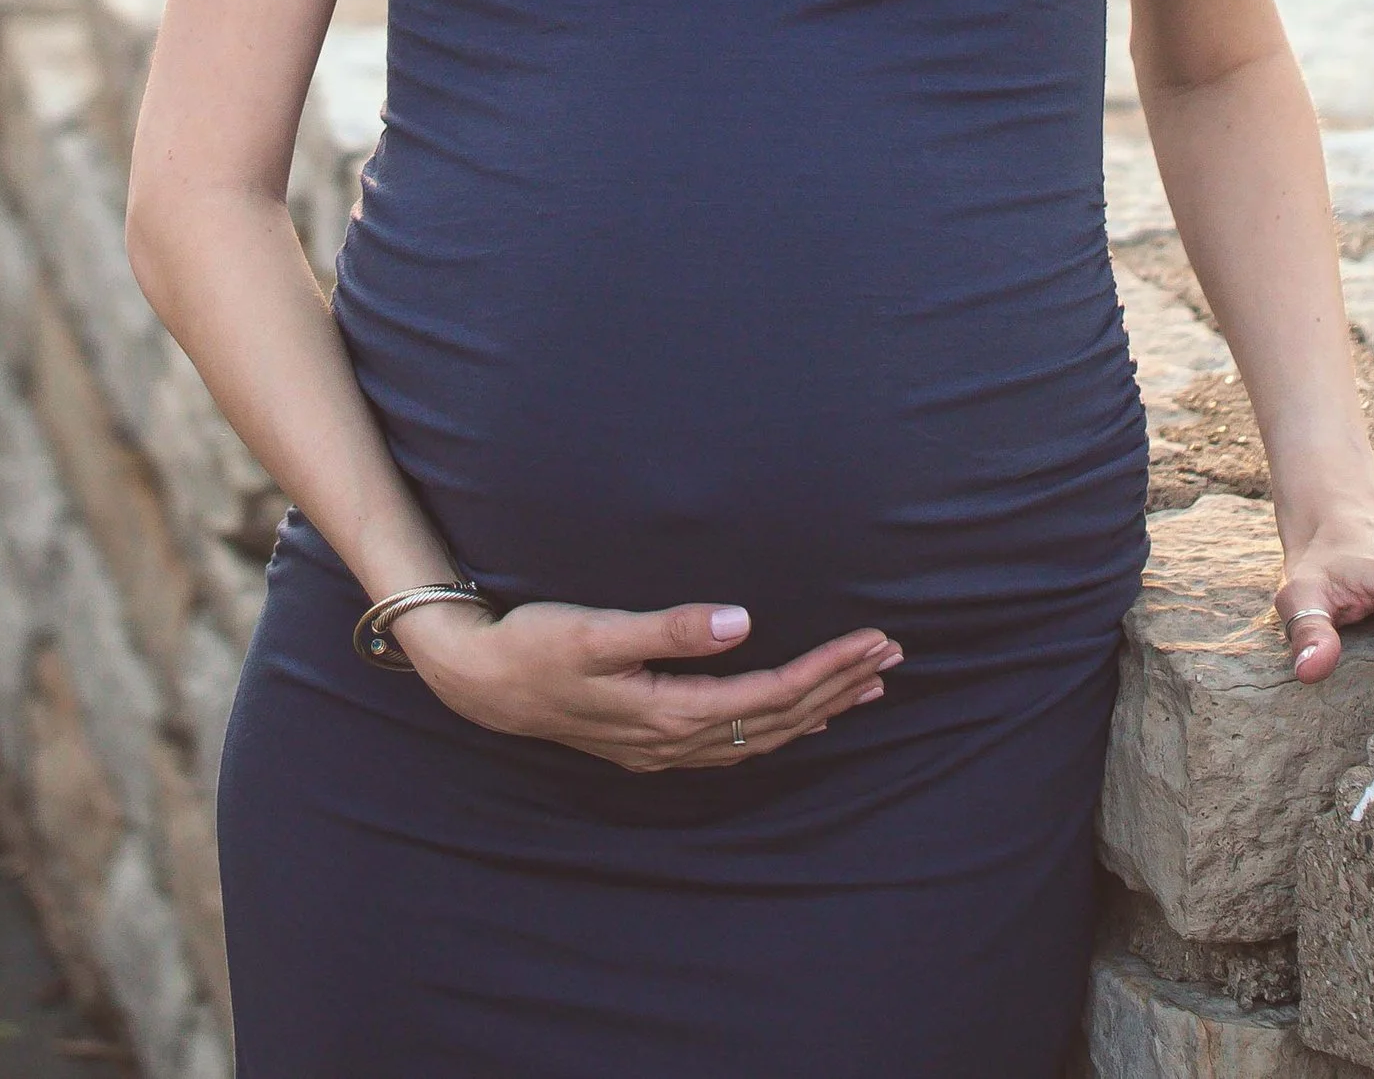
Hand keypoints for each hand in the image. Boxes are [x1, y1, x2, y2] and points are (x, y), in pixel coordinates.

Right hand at [392, 595, 901, 770]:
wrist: (481, 683)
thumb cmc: (536, 644)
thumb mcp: (597, 630)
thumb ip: (670, 629)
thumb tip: (741, 623)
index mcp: (672, 712)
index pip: (773, 695)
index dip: (828, 668)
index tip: (874, 640)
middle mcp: (676, 742)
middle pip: (779, 720)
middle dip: (838, 686)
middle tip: (892, 654)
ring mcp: (664, 750)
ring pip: (762, 737)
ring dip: (817, 709)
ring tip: (865, 687)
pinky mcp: (652, 744)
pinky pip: (735, 744)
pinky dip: (777, 727)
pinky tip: (795, 717)